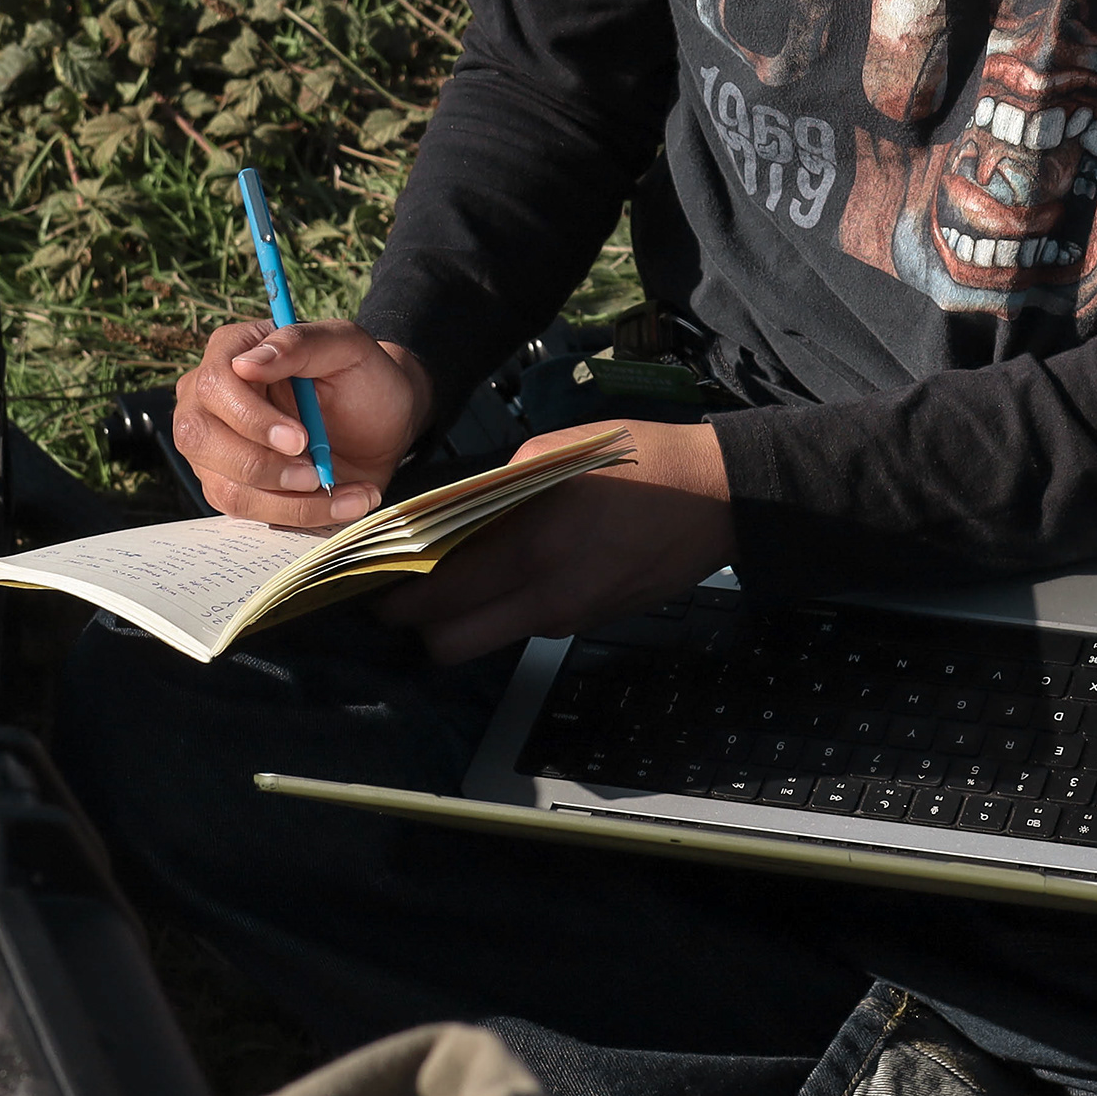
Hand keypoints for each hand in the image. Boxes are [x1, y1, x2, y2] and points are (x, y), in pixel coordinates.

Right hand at [172, 320, 432, 526]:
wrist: (382, 424)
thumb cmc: (362, 377)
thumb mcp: (347, 347)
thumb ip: (300, 344)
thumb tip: (245, 363)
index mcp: (231, 351)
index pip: (214, 385)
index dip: (252, 418)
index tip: (301, 440)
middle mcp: (208, 399)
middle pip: (199, 439)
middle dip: (262, 466)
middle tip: (317, 473)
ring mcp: (212, 446)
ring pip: (225, 487)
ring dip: (290, 502)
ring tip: (345, 490)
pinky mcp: (228, 484)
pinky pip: (246, 512)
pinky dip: (299, 515)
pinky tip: (344, 502)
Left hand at [376, 419, 735, 661]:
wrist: (723, 498)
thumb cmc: (647, 461)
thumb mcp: (562, 449)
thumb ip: (501, 486)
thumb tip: (457, 512)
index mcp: (533, 548)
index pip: (439, 597)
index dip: (395, 600)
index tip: (372, 588)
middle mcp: (548, 598)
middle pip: (451, 646)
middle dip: (421, 626)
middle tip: (407, 595)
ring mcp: (574, 617)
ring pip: (492, 638)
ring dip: (467, 617)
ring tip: (461, 575)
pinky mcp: (595, 621)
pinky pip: (534, 624)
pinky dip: (512, 606)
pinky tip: (522, 568)